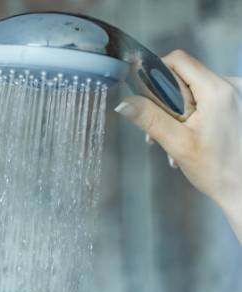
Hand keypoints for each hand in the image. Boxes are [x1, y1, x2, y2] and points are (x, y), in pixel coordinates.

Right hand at [114, 50, 241, 239]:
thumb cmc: (217, 169)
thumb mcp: (177, 143)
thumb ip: (149, 118)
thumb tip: (124, 102)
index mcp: (217, 90)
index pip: (178, 60)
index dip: (157, 73)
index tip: (147, 97)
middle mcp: (231, 85)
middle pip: (185, 75)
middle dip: (166, 101)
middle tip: (161, 129)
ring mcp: (236, 94)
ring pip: (194, 88)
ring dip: (178, 112)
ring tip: (175, 140)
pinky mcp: (236, 104)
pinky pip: (206, 98)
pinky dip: (192, 115)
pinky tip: (188, 137)